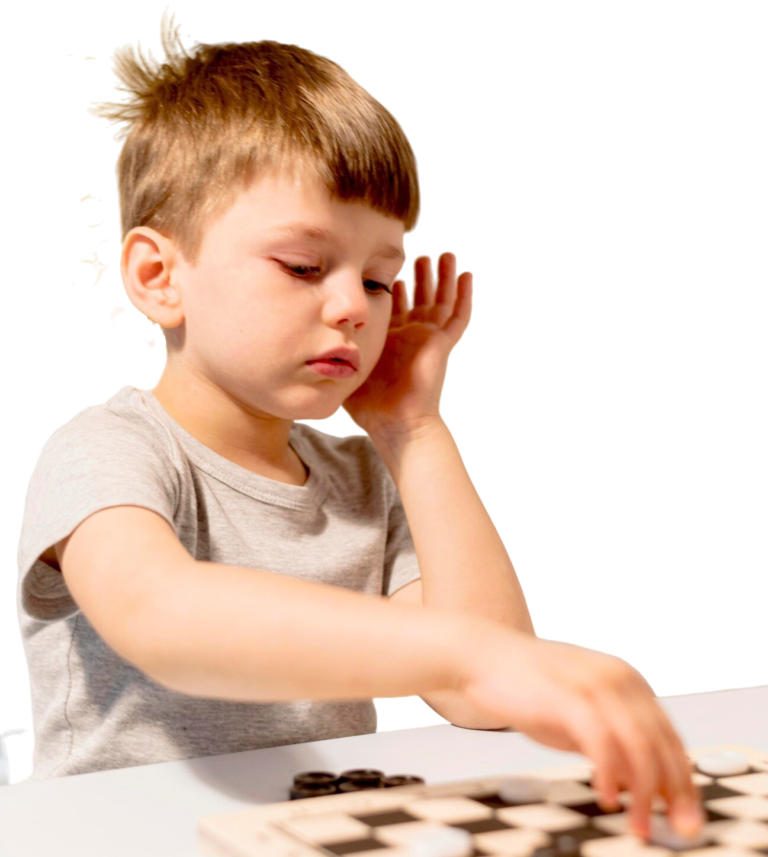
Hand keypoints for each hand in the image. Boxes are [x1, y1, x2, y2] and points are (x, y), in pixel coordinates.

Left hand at [342, 252, 472, 438]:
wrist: (395, 423)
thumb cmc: (369, 406)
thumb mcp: (347, 368)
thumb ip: (335, 352)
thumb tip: (309, 341)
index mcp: (390, 340)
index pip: (395, 306)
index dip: (394, 287)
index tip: (388, 268)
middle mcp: (411, 336)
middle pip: (420, 298)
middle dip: (421, 276)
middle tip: (419, 256)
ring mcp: (428, 339)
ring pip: (441, 301)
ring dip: (444, 278)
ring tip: (445, 254)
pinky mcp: (442, 345)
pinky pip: (458, 317)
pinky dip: (464, 296)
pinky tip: (467, 275)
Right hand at [454, 627, 703, 841]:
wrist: (484, 656)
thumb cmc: (528, 687)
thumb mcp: (580, 716)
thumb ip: (611, 743)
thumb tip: (639, 785)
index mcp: (628, 681)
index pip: (670, 737)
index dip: (683, 781)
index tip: (687, 815)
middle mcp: (619, 679)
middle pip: (663, 745)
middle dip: (675, 795)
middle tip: (678, 831)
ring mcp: (595, 685)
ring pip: (639, 747)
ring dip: (645, 794)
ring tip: (639, 826)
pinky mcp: (569, 695)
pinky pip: (602, 742)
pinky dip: (610, 775)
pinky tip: (608, 797)